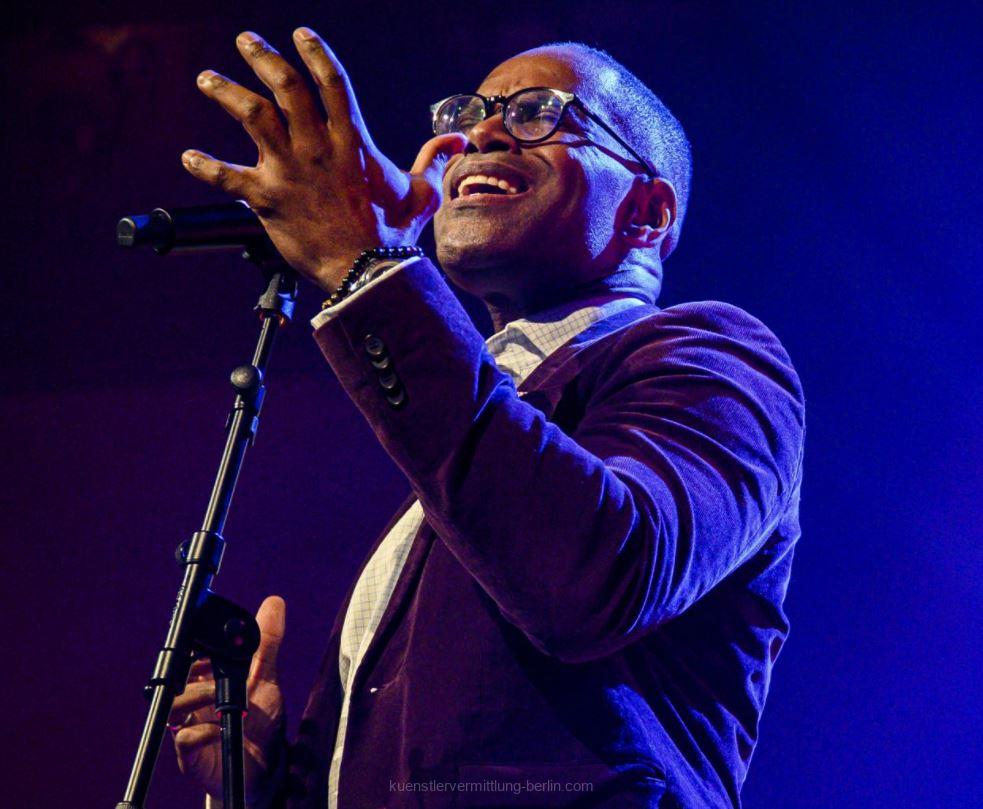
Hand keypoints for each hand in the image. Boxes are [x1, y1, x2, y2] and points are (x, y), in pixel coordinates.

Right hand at [170, 595, 286, 805]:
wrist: (263, 767)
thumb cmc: (259, 720)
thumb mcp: (266, 676)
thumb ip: (267, 642)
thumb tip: (274, 602)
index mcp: (206, 680)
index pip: (188, 657)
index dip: (193, 648)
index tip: (209, 643)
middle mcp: (193, 701)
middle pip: (175, 678)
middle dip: (193, 670)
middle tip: (214, 668)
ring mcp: (189, 725)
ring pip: (173, 705)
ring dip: (197, 696)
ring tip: (221, 695)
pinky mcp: (191, 753)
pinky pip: (182, 739)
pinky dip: (200, 731)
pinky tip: (220, 728)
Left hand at [182, 28, 466, 291]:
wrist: (367, 270)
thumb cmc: (393, 235)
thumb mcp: (421, 194)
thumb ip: (432, 161)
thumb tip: (457, 140)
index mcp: (352, 141)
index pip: (333, 83)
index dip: (316, 54)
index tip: (300, 33)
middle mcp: (317, 147)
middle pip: (285, 86)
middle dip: (262, 57)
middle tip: (244, 41)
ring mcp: (290, 170)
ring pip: (252, 115)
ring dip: (226, 92)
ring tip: (207, 80)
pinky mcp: (267, 199)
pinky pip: (227, 177)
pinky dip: (205, 166)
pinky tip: (188, 157)